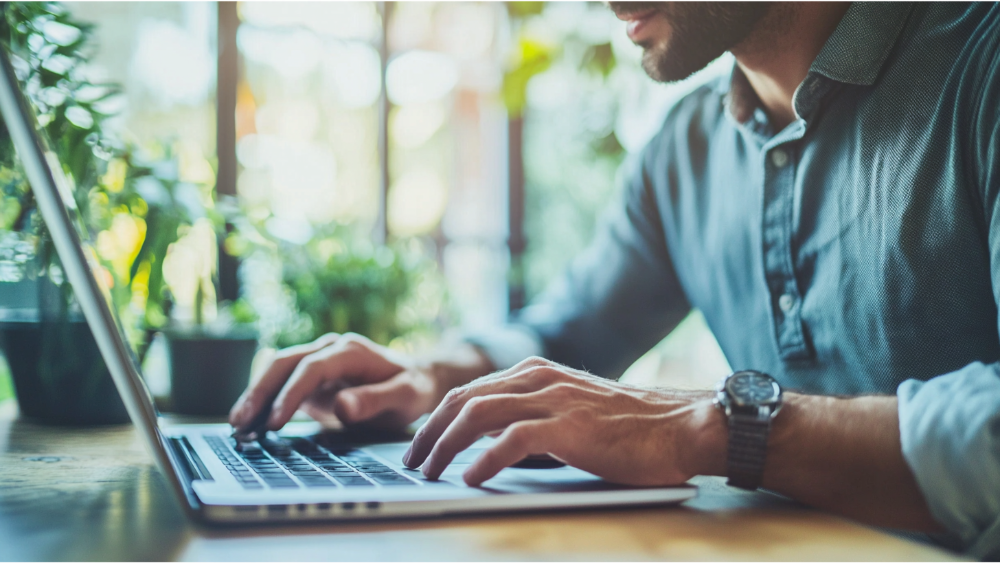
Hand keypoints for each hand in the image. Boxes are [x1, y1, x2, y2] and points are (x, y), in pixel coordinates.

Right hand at [229, 333, 441, 431]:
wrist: (417, 381)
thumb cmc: (412, 390)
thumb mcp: (403, 397)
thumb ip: (373, 401)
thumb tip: (342, 407)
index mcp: (350, 351)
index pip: (311, 368)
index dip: (291, 394)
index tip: (276, 421)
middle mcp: (329, 349)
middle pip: (285, 362)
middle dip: (261, 391)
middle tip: (240, 422)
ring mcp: (318, 360)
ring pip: (278, 370)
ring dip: (256, 394)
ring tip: (237, 424)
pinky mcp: (311, 377)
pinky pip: (282, 384)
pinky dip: (265, 400)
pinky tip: (250, 422)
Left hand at [402, 357, 725, 486]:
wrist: (680, 426)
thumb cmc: (629, 427)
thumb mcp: (571, 411)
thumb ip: (533, 416)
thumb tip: (490, 440)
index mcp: (536, 373)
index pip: (469, 390)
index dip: (437, 418)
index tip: (419, 443)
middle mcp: (539, 379)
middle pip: (463, 399)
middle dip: (430, 431)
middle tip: (413, 461)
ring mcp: (553, 401)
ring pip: (478, 414)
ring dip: (446, 445)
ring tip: (430, 471)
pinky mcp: (569, 428)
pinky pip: (512, 440)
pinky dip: (484, 460)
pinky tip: (471, 478)